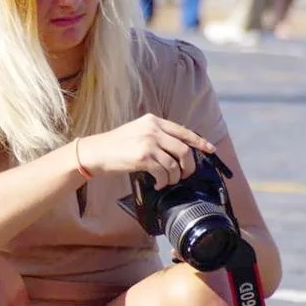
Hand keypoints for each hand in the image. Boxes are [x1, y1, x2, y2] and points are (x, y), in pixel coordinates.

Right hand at [77, 113, 215, 189]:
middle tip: (185, 176)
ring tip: (167, 182)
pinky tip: (158, 185)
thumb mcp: (137, 132)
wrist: (96, 152)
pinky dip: (163, 182)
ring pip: (174, 164)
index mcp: (154, 121)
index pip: (183, 131)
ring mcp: (148, 142)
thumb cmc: (115, 146)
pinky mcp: (143, 157)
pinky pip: (163, 172)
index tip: (210, 150)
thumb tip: (176, 150)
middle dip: (189, 166)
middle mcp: (153, 129)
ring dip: (174, 177)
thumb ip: (156, 135)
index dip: (199, 141)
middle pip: (184, 149)